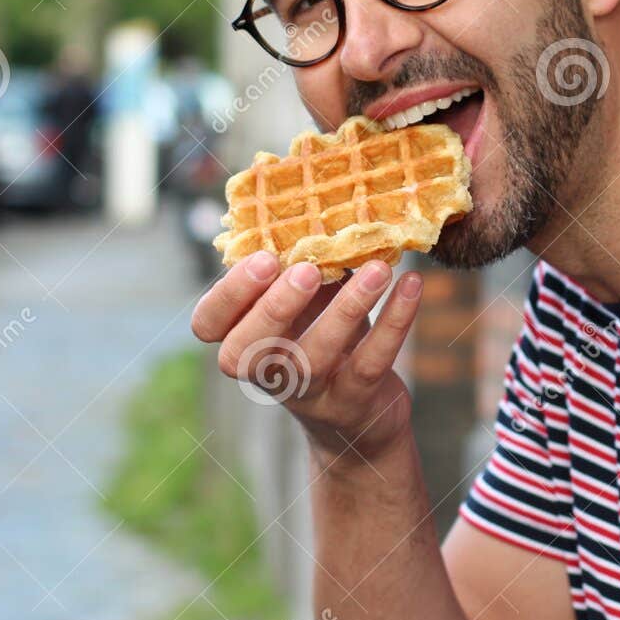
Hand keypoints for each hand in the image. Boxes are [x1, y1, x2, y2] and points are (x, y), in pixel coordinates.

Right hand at [191, 250, 423, 463]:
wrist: (361, 419)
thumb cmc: (322, 339)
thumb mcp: (302, 304)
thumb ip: (294, 264)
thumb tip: (311, 200)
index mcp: (243, 338)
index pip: (208, 325)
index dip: (227, 295)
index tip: (262, 258)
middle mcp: (267, 372)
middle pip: (247, 353)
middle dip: (273, 308)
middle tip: (304, 269)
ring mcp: (309, 393)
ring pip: (314, 357)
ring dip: (347, 309)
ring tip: (378, 268)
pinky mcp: (353, 403)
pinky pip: (371, 363)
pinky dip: (394, 323)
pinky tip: (411, 285)